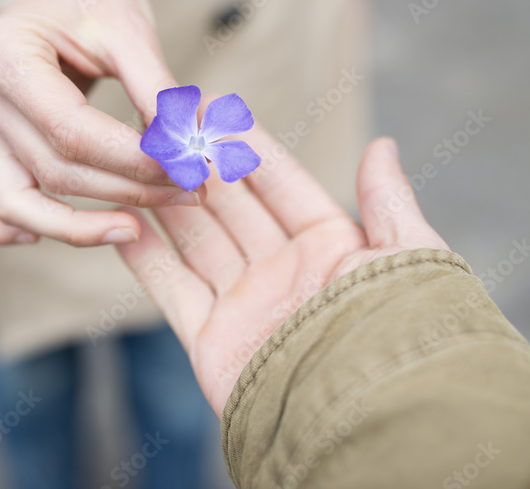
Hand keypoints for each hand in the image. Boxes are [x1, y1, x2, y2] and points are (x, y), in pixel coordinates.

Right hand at [0, 0, 202, 246]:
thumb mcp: (130, 28)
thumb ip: (156, 90)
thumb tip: (187, 152)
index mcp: (1, 53)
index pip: (71, 130)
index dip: (132, 160)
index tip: (189, 169)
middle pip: (54, 168)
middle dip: (127, 190)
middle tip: (192, 191)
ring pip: (18, 200)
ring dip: (80, 225)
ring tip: (140, 228)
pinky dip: (10, 226)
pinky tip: (55, 233)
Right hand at [114, 130, 447, 416]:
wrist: (368, 420)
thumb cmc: (395, 333)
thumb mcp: (407, 257)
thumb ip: (387, 203)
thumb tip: (383, 146)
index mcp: (331, 248)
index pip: (280, 184)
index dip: (247, 146)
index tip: (214, 108)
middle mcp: (285, 273)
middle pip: (231, 206)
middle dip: (198, 164)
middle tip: (162, 122)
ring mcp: (246, 306)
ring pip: (195, 240)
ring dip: (166, 199)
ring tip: (135, 158)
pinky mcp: (213, 343)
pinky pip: (171, 291)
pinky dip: (144, 258)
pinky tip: (122, 221)